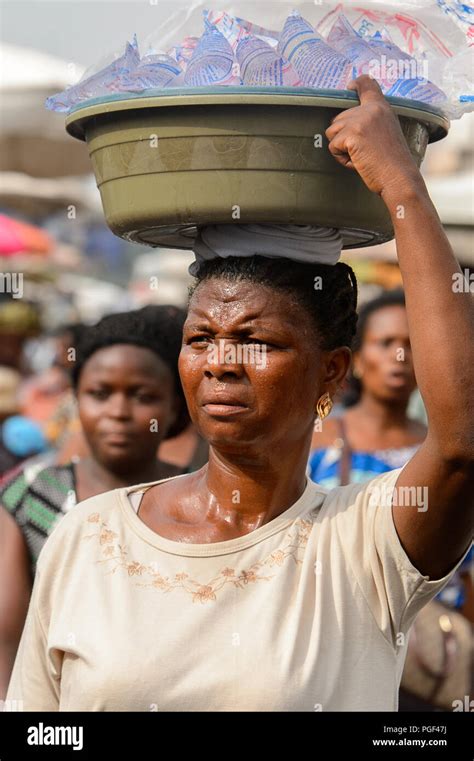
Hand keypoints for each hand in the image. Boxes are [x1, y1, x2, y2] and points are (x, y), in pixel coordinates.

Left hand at [325, 75, 420, 196]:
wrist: (399, 178)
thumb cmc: (393, 163)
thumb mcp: (387, 132)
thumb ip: (372, 121)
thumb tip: (348, 121)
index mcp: (382, 107)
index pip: (367, 84)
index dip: (356, 84)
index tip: (350, 86)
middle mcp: (371, 109)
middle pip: (339, 118)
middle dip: (345, 138)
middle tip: (366, 152)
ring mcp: (360, 120)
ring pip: (332, 132)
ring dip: (342, 149)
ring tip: (362, 156)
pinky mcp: (352, 134)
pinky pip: (333, 147)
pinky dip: (342, 159)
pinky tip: (359, 162)